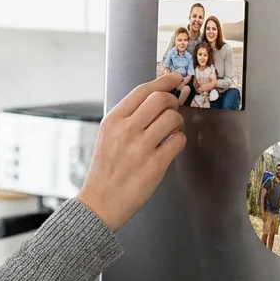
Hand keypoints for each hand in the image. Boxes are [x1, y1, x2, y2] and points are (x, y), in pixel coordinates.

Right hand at [76, 72, 186, 230]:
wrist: (101, 202)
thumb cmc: (106, 170)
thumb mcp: (107, 136)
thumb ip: (128, 117)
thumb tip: (155, 99)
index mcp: (112, 120)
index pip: (142, 91)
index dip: (163, 81)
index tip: (174, 78)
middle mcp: (126, 130)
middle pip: (160, 99)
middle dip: (172, 101)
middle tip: (172, 108)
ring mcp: (141, 147)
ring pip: (173, 118)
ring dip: (177, 122)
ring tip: (170, 130)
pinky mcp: (155, 164)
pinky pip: (178, 141)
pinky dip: (178, 141)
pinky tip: (169, 146)